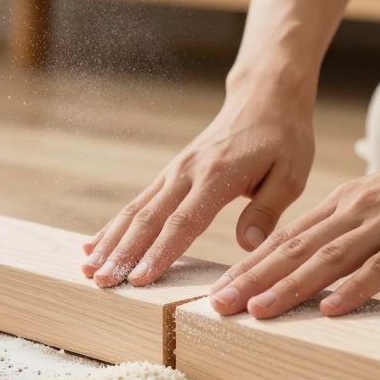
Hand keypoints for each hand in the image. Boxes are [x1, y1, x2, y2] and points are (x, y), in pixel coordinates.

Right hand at [83, 77, 315, 287]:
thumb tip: (247, 245)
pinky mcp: (170, 173)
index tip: (141, 279)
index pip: (184, 221)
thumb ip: (268, 210)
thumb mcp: (290, 173)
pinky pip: (138, 202)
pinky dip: (114, 226)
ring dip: (111, 242)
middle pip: (149, 218)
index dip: (160, 252)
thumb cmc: (283, 138)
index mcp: (218, 175)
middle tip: (102, 282)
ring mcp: (174, 171)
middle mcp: (187, 172)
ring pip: (135, 210)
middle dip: (123, 253)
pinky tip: (94, 245)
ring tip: (89, 270)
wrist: (264, 98)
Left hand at [208, 129, 379, 317]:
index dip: (248, 266)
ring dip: (290, 287)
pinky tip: (331, 309)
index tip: (216, 291)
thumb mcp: (375, 204)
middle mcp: (355, 212)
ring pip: (328, 259)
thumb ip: (344, 230)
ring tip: (257, 311)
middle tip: (217, 306)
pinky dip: (354, 289)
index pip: (284, 239)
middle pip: (294, 250)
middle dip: (252, 280)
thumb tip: (311, 263)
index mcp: (341, 205)